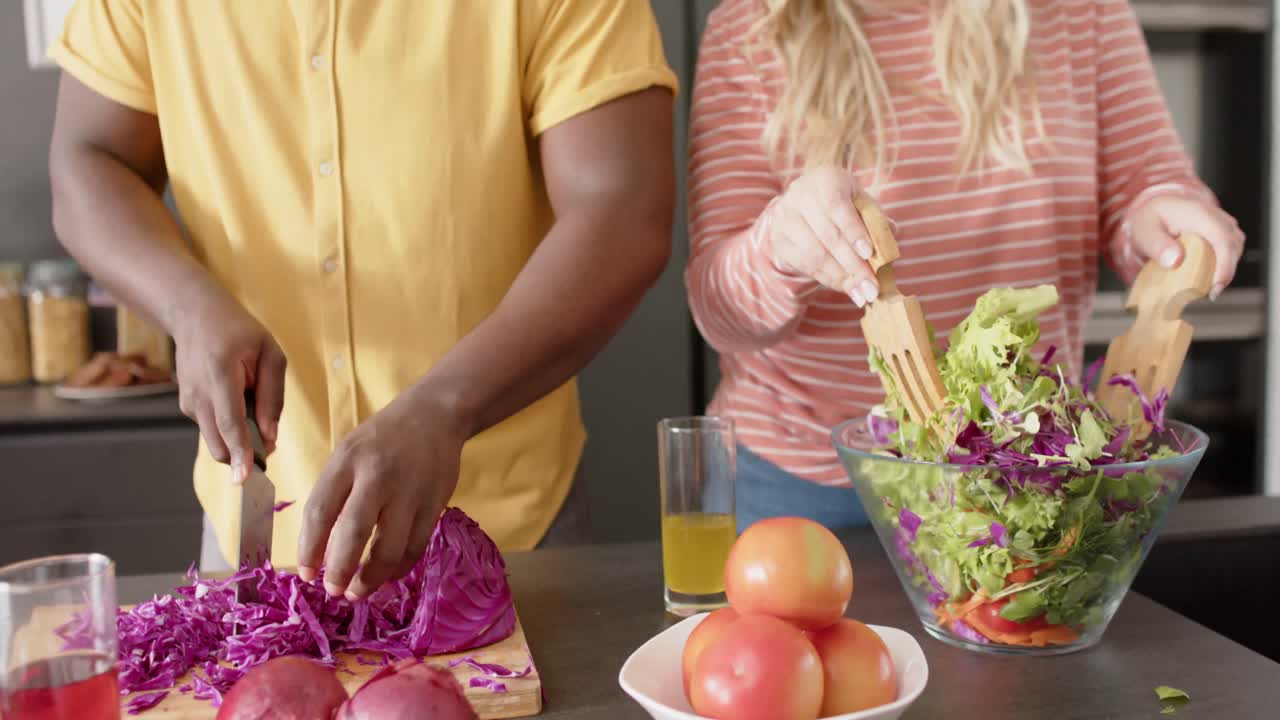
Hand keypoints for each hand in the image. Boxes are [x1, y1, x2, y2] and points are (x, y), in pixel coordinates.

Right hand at [173, 289, 286, 483]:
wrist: (194, 315)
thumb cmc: (237, 331)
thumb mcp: (269, 353)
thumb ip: (273, 396)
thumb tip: (271, 436)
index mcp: (220, 374)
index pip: (230, 422)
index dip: (240, 452)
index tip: (245, 477)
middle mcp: (198, 393)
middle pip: (219, 443)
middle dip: (244, 457)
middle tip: (269, 448)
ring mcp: (188, 402)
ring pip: (215, 442)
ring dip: (238, 443)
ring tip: (255, 415)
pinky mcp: (187, 407)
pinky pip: (213, 430)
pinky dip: (229, 431)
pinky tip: (238, 405)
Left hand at [297, 386, 465, 599]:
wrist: (435, 415)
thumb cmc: (381, 439)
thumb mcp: (347, 453)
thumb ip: (333, 493)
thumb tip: (319, 548)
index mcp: (347, 461)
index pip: (320, 511)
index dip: (308, 549)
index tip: (306, 574)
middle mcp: (378, 476)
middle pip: (354, 533)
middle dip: (340, 570)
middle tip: (333, 591)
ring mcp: (410, 492)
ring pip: (390, 548)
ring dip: (371, 578)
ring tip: (357, 592)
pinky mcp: (435, 504)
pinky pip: (415, 547)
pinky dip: (399, 568)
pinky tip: (386, 576)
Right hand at [764, 166, 879, 305]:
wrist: (808, 208)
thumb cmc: (844, 205)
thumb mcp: (863, 206)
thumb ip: (877, 222)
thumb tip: (890, 244)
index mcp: (826, 178)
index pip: (836, 205)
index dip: (853, 231)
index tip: (869, 254)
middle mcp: (800, 194)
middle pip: (827, 234)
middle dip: (853, 264)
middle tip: (872, 287)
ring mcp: (785, 218)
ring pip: (814, 253)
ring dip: (841, 277)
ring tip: (862, 293)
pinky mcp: (779, 240)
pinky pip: (804, 265)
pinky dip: (827, 279)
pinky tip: (845, 287)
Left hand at [1120, 194, 1244, 299]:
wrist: (1157, 210)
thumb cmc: (1151, 220)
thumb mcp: (1145, 232)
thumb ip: (1157, 246)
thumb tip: (1175, 260)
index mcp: (1198, 214)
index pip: (1221, 239)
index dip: (1224, 265)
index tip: (1216, 286)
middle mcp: (1216, 217)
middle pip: (1233, 247)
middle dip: (1225, 273)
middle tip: (1209, 294)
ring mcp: (1223, 225)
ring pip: (1235, 250)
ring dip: (1224, 270)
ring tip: (1207, 287)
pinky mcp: (1224, 234)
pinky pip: (1230, 252)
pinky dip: (1222, 266)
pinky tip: (1208, 278)